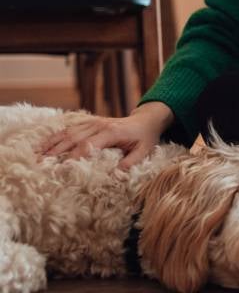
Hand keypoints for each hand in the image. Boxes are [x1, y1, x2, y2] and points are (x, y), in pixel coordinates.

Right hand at [37, 101, 174, 169]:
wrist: (146, 120)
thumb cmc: (145, 138)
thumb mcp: (144, 151)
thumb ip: (131, 162)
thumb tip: (116, 174)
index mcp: (111, 132)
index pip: (88, 146)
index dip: (74, 157)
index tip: (61, 169)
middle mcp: (99, 125)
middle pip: (72, 138)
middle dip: (56, 152)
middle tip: (40, 165)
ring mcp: (92, 122)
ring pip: (67, 132)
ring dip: (51, 144)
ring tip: (36, 157)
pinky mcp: (88, 122)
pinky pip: (68, 128)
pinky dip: (54, 137)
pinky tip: (42, 145)